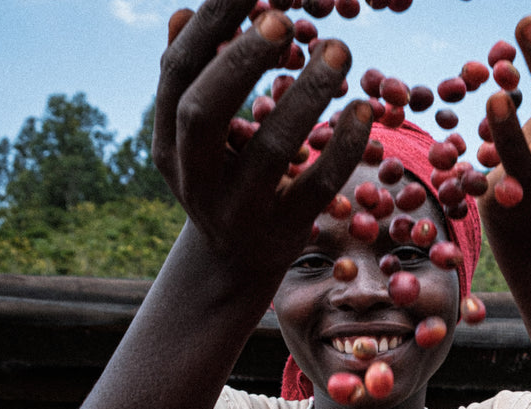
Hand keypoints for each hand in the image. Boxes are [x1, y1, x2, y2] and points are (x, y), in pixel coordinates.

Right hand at [154, 0, 371, 276]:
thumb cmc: (222, 177)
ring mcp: (239, 208)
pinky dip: (343, 148)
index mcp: (168, 142)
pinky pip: (318, 186)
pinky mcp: (285, 230)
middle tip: (283, 18)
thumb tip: (183, 12)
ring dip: (305, 95)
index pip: (177, 74)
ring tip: (337, 50)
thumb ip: (194, 80)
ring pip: (270, 150)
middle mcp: (196, 176)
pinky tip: (362, 111)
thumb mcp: (198, 136)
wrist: (234, 262)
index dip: (208, 27)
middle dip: (241, 61)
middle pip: (204, 113)